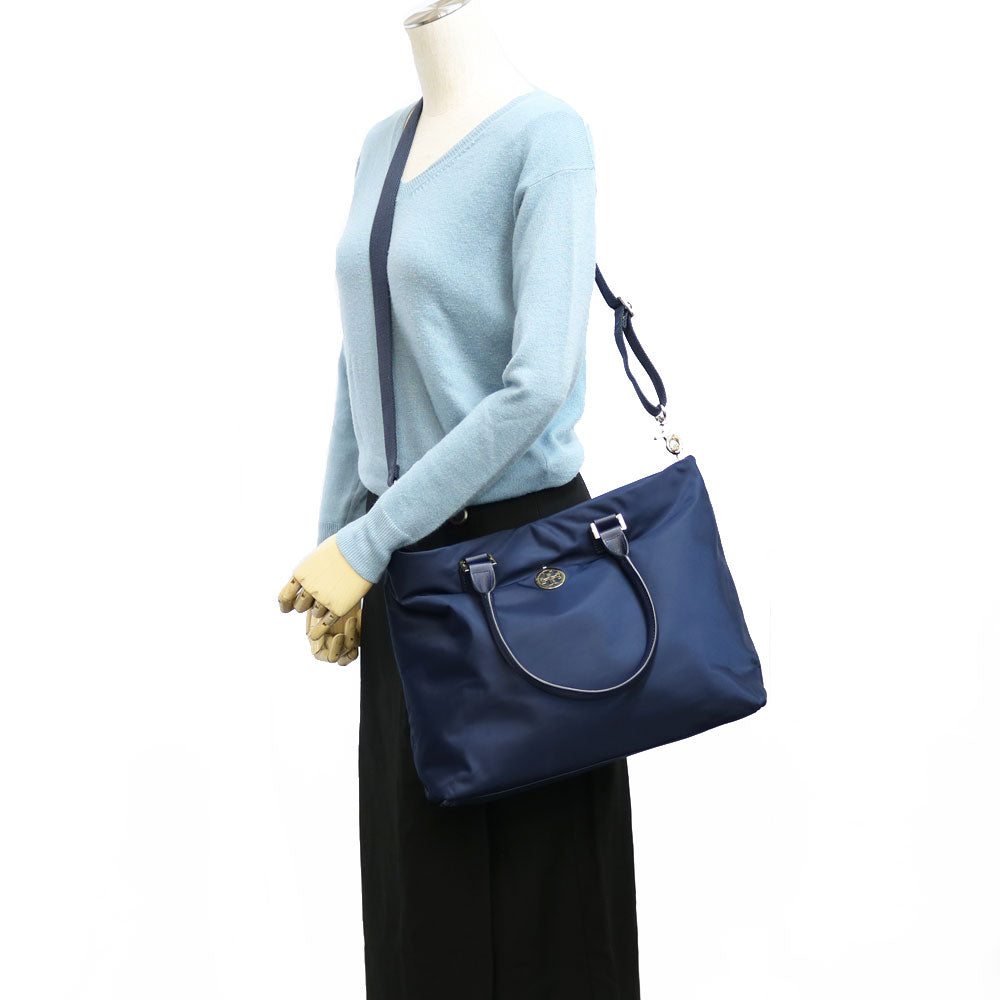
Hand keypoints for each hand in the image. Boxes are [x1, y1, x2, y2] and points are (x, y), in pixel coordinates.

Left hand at [278, 533, 373, 659]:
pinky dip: (320, 629)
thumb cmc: (342, 547)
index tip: (286, 609)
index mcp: (300, 574)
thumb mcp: (317, 556)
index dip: (285, 604)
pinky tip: (315, 636)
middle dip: (305, 605)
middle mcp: (309, 588)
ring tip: (333, 598)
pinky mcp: (339, 607)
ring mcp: (323, 599)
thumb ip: (309, 571)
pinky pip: (326, 622)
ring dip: (320, 609)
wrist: (362, 549)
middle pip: (300, 606)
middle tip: (314, 602)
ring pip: (316, 613)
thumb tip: (304, 582)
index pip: (285, 596)